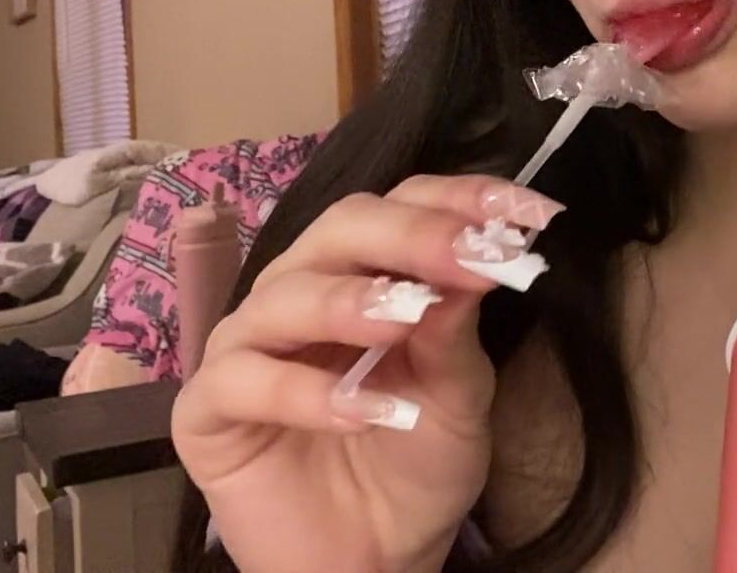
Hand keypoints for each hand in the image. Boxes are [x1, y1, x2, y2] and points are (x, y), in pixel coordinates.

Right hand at [172, 174, 563, 572]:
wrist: (377, 562)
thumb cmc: (414, 467)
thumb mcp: (458, 400)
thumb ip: (458, 334)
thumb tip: (477, 261)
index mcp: (365, 272)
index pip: (404, 206)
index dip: (462, 200)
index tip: (528, 213)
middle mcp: (301, 291)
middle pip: (341, 229)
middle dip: (411, 237)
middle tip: (470, 257)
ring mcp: (248, 346)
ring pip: (285, 296)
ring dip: (350, 302)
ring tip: (405, 321)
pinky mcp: (208, 410)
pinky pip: (242, 381)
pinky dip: (305, 394)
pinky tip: (363, 414)